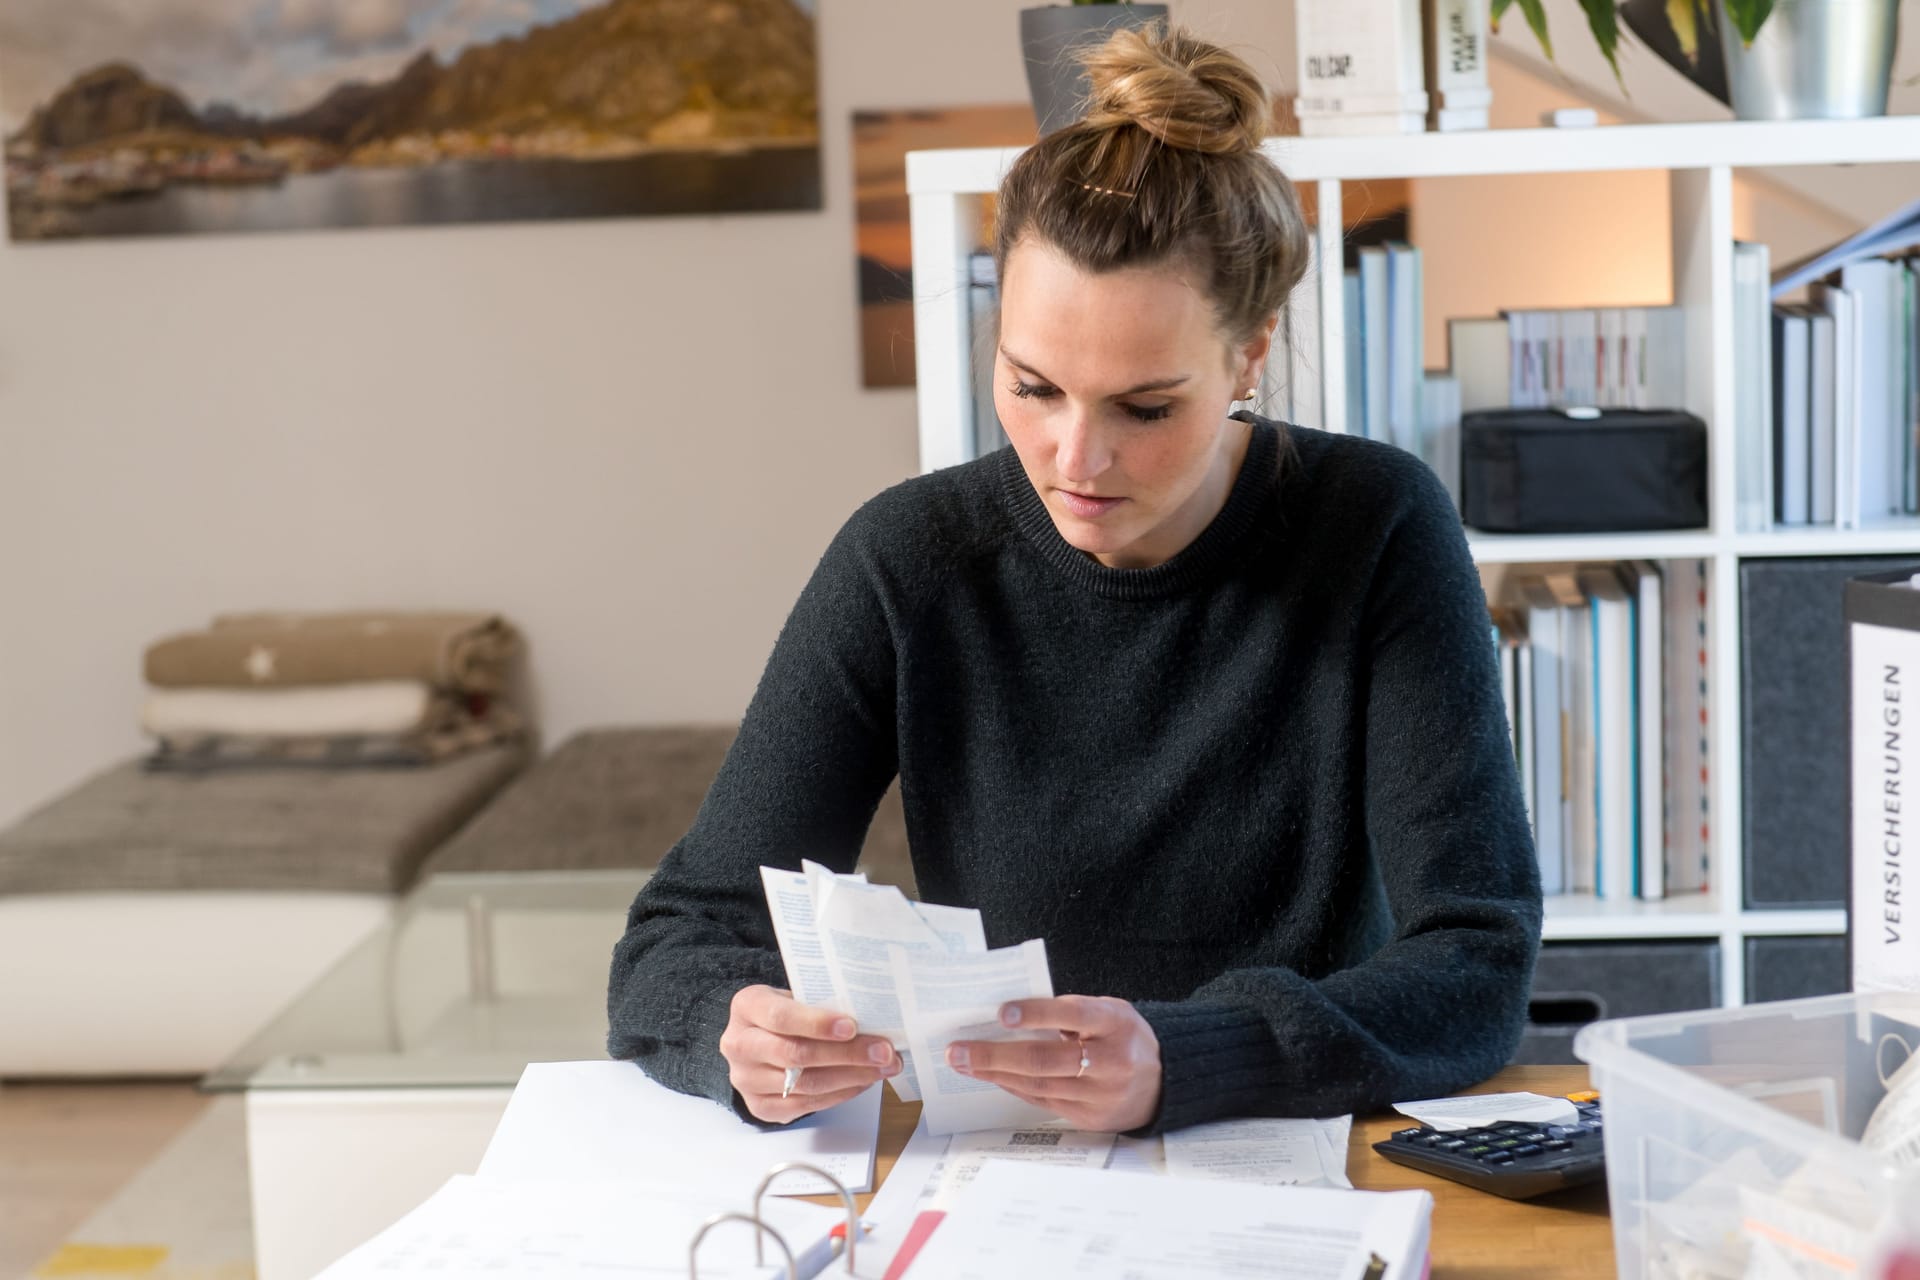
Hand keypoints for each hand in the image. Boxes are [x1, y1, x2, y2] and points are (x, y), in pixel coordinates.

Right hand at [719, 985, 900, 1123]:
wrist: (755, 1041)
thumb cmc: (785, 1013)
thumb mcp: (794, 996)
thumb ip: (821, 1003)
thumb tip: (872, 1016)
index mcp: (747, 1007)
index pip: (781, 1017)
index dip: (817, 1023)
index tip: (852, 1026)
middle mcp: (740, 1045)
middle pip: (795, 1054)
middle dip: (847, 1054)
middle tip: (883, 1051)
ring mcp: (747, 1080)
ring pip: (805, 1084)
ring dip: (852, 1077)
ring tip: (883, 1067)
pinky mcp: (761, 1107)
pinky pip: (806, 1105)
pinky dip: (841, 1093)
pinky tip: (863, 1081)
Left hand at [947, 995, 1161, 1132]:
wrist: (1163, 1084)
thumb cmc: (1124, 1037)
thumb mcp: (1110, 1011)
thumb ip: (1071, 1011)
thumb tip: (1012, 1015)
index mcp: (1115, 1023)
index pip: (1072, 1014)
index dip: (1036, 1013)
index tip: (1001, 1013)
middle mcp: (1110, 1061)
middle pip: (1045, 1059)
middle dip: (995, 1055)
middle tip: (958, 1050)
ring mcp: (1100, 1095)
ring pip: (1038, 1084)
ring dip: (994, 1073)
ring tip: (963, 1063)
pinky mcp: (1089, 1118)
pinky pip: (1042, 1100)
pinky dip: (1013, 1086)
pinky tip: (991, 1076)